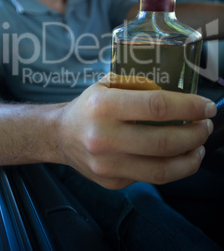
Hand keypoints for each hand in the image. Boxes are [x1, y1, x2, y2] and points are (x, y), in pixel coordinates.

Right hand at [58, 73, 215, 188]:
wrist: (60, 135)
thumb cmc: (89, 105)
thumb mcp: (108, 84)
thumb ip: (140, 86)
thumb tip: (180, 95)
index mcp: (104, 106)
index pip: (157, 106)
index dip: (188, 107)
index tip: (206, 106)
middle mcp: (104, 138)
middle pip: (164, 141)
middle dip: (195, 134)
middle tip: (205, 126)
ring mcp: (107, 165)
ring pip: (162, 170)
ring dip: (190, 158)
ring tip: (199, 145)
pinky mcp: (112, 182)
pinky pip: (150, 178)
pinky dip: (171, 168)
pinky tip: (176, 156)